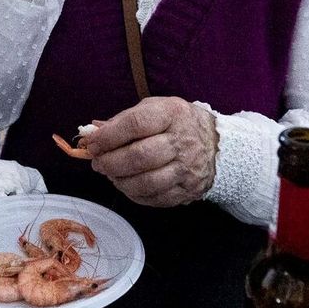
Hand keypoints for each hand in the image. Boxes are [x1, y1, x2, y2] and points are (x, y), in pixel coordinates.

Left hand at [85, 97, 218, 207]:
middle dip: (111, 162)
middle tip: (98, 163)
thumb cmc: (176, 124)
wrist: (216, 144)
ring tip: (112, 175)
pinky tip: (128, 185)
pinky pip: (156, 198)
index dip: (109, 136)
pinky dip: (135, 194)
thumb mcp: (154, 109)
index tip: (92, 143)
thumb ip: (123, 121)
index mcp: (172, 114)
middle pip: (140, 156)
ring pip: (147, 182)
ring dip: (121, 181)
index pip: (136, 124)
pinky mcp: (188, 189)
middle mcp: (182, 141)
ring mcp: (187, 168)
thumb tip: (93, 134)